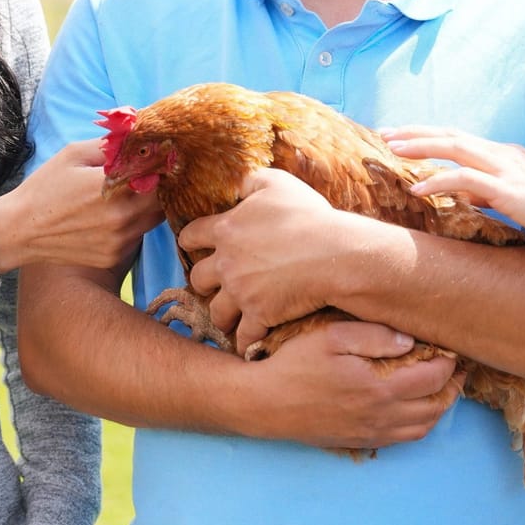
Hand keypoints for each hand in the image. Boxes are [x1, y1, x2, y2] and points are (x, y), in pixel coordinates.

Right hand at [0, 139, 163, 272]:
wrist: (20, 230)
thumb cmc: (45, 188)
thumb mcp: (73, 155)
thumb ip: (110, 145)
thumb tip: (138, 136)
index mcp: (112, 187)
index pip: (159, 174)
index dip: (163, 165)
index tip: (160, 157)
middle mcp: (121, 217)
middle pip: (162, 199)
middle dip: (159, 186)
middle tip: (148, 176)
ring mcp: (119, 241)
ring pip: (153, 220)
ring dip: (148, 206)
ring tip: (130, 195)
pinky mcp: (113, 257)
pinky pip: (137, 236)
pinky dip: (133, 225)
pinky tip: (112, 217)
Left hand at [180, 168, 373, 351]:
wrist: (334, 254)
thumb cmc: (308, 216)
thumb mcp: (276, 184)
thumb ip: (250, 180)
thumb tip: (236, 184)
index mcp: (226, 229)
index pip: (191, 235)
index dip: (190, 240)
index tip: (194, 245)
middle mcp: (226, 263)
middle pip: (198, 278)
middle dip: (203, 282)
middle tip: (212, 285)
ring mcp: (241, 292)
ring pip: (216, 311)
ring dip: (221, 314)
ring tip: (229, 318)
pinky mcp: (259, 315)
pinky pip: (244, 335)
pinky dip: (245, 341)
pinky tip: (248, 344)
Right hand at [234, 320, 463, 450]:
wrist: (264, 404)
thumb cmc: (294, 365)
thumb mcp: (331, 337)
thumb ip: (374, 336)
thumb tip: (410, 340)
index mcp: (379, 389)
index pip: (433, 379)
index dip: (448, 363)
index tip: (450, 348)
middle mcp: (380, 417)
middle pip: (435, 407)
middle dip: (451, 387)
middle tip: (454, 368)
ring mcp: (371, 433)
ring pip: (423, 428)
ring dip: (438, 408)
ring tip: (439, 387)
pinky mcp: (359, 441)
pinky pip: (402, 439)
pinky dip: (418, 424)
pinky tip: (412, 407)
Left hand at [382, 126, 524, 231]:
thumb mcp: (516, 196)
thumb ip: (490, 192)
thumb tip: (466, 195)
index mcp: (505, 154)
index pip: (460, 137)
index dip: (429, 135)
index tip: (402, 135)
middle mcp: (503, 154)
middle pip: (452, 135)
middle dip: (417, 132)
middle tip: (385, 133)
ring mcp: (506, 168)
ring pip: (455, 147)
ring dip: (421, 147)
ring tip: (392, 150)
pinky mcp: (507, 189)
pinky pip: (466, 180)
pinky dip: (439, 181)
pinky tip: (418, 188)